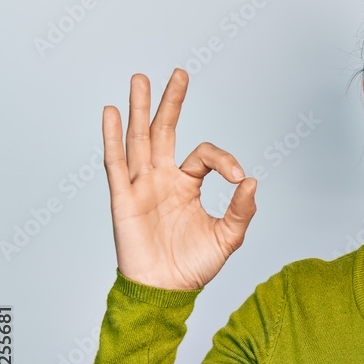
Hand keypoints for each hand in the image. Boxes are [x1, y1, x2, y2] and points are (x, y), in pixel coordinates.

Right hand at [102, 68, 256, 290]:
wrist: (166, 291)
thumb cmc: (193, 266)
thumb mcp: (228, 236)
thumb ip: (241, 209)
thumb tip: (253, 181)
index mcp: (187, 185)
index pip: (204, 155)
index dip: (224, 160)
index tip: (239, 178)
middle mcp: (163, 179)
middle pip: (164, 131)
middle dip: (171, 102)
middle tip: (179, 73)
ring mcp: (141, 186)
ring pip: (139, 139)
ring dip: (139, 108)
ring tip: (140, 78)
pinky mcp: (123, 199)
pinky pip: (115, 163)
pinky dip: (112, 137)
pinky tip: (110, 112)